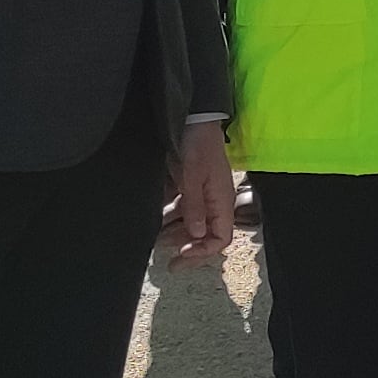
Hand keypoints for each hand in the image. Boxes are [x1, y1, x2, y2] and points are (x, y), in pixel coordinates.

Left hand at [163, 122, 235, 265]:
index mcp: (221, 202)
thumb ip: (195, 206)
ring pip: (191, 224)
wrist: (194, 118)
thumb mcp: (193, 176)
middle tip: (166, 259)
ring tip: (157, 240)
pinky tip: (155, 219)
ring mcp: (202, 194)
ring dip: (175, 234)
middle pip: (205, 235)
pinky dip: (170, 217)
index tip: (181, 256)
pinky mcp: (190, 186)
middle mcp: (214, 202)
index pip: (220, 238)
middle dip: (187, 247)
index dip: (203, 252)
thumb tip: (197, 234)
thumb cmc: (198, 145)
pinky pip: (182, 209)